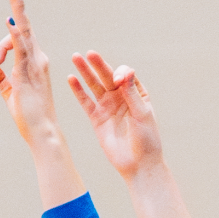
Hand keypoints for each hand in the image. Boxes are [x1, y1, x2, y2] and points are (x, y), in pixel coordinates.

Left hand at [0, 0, 60, 145]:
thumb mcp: (9, 94)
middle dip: (18, 6)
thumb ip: (0, 79)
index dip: (10, 30)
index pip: (22, 37)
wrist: (41, 131)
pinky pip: (21, 50)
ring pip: (23, 33)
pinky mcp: (27, 73)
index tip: (0, 47)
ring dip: (17, 12)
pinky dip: (14, 36)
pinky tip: (9, 24)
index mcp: (34, 62)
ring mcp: (34, 64)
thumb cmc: (28, 115)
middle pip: (25, 27)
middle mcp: (37, 59)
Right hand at [68, 50, 164, 180]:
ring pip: (94, 85)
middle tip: (89, 53)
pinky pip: (85, 102)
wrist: (137, 164)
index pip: (125, 75)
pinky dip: (78, 90)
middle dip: (98, 64)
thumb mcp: (142, 114)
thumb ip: (132, 93)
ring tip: (76, 57)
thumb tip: (125, 72)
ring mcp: (108, 107)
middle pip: (107, 76)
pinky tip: (71, 78)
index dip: (120, 73)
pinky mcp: (97, 119)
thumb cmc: (146, 139)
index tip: (118, 81)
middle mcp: (121, 97)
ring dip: (85, 72)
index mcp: (136, 93)